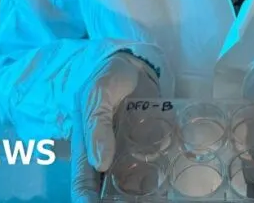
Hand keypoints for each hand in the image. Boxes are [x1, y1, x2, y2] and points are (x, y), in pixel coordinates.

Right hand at [70, 53, 159, 202]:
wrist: (136, 64)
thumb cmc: (110, 77)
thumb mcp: (99, 93)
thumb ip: (97, 125)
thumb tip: (100, 163)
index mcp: (87, 145)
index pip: (83, 182)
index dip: (87, 200)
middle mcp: (108, 155)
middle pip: (109, 190)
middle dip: (119, 200)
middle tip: (139, 201)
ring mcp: (130, 153)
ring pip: (133, 186)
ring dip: (143, 194)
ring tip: (158, 197)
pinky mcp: (151, 146)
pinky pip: (156, 169)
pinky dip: (162, 181)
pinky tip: (170, 189)